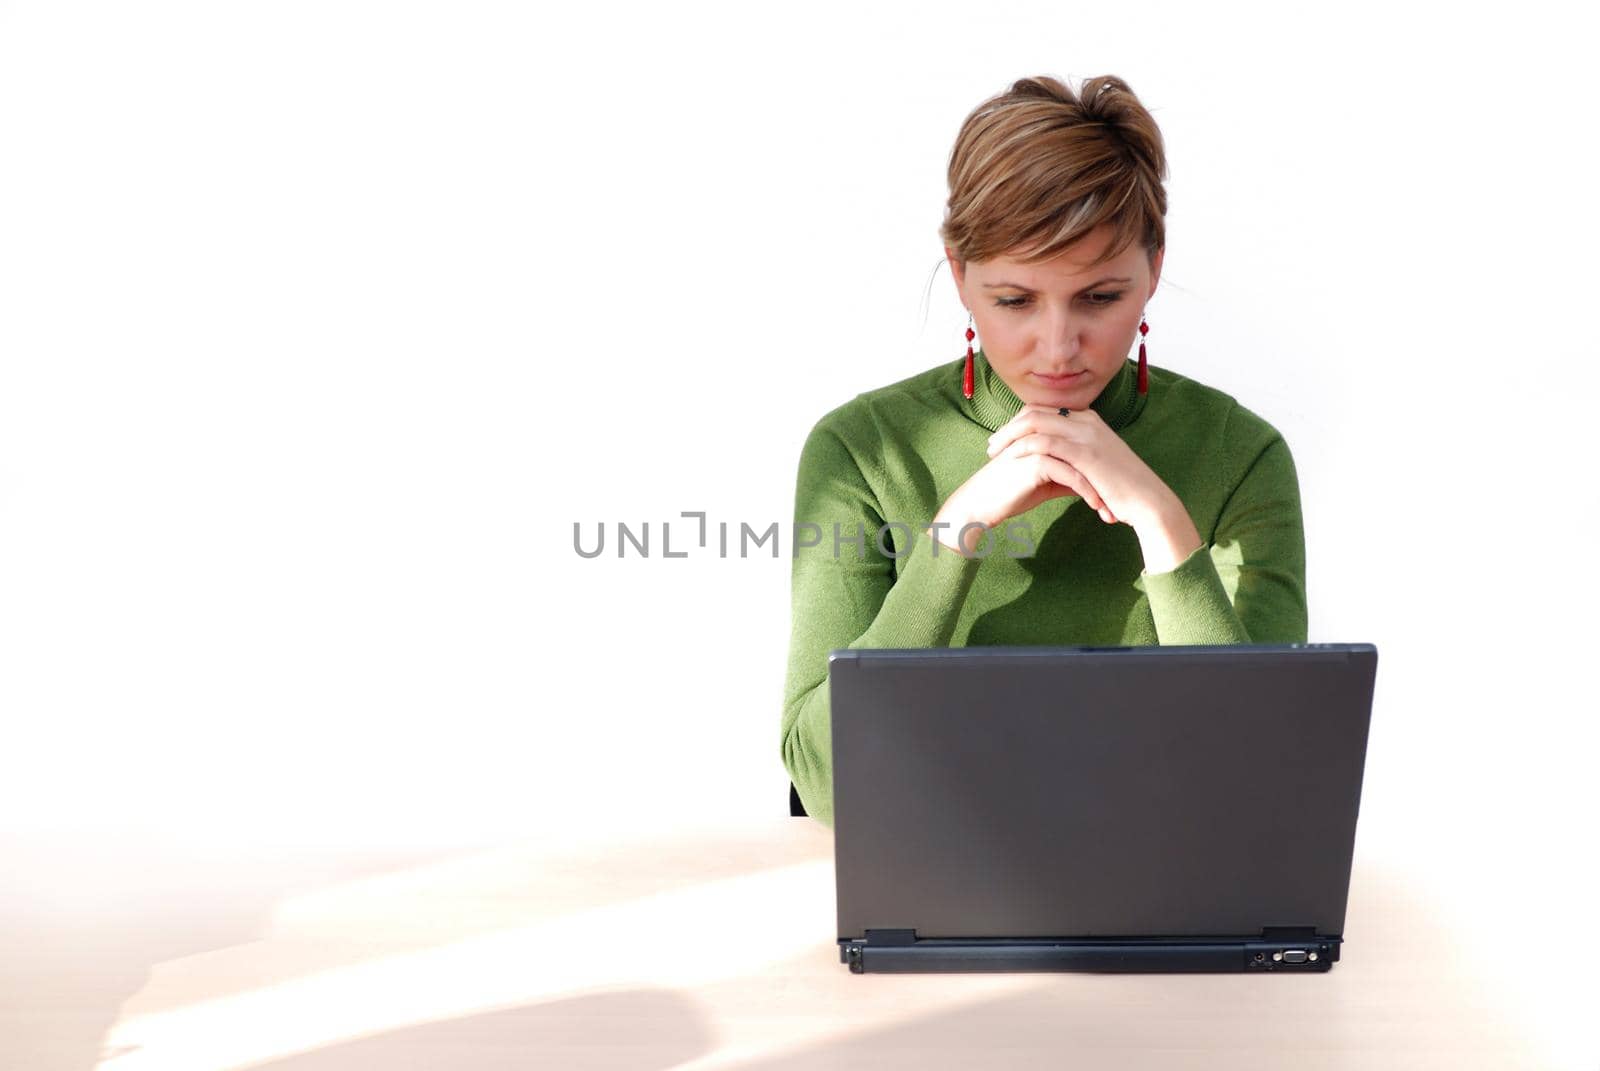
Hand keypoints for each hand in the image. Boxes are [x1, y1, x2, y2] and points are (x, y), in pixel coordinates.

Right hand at [930, 436, 1115, 555]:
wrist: (981, 504)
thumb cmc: (1010, 493)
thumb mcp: (1045, 482)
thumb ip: (1067, 475)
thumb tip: (1093, 482)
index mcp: (1045, 431)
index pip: (1084, 443)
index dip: (1102, 466)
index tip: (1117, 490)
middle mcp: (1044, 432)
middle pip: (1087, 450)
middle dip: (1107, 477)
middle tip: (1123, 499)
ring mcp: (1040, 444)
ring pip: (1083, 462)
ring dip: (1101, 486)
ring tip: (1113, 509)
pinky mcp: (1035, 461)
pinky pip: (1071, 475)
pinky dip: (1087, 492)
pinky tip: (1098, 508)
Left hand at [985, 405, 1168, 532]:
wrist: (1149, 501)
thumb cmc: (1123, 489)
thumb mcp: (1097, 465)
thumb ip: (1076, 457)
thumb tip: (1054, 463)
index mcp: (1089, 421)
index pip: (1045, 411)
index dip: (1020, 423)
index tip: (1003, 439)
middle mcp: (1087, 421)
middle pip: (1036, 411)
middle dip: (1009, 426)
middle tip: (992, 444)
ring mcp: (1087, 435)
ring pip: (1036, 422)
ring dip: (1010, 436)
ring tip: (994, 452)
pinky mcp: (1086, 453)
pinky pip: (1046, 442)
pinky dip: (1024, 448)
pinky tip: (1011, 458)